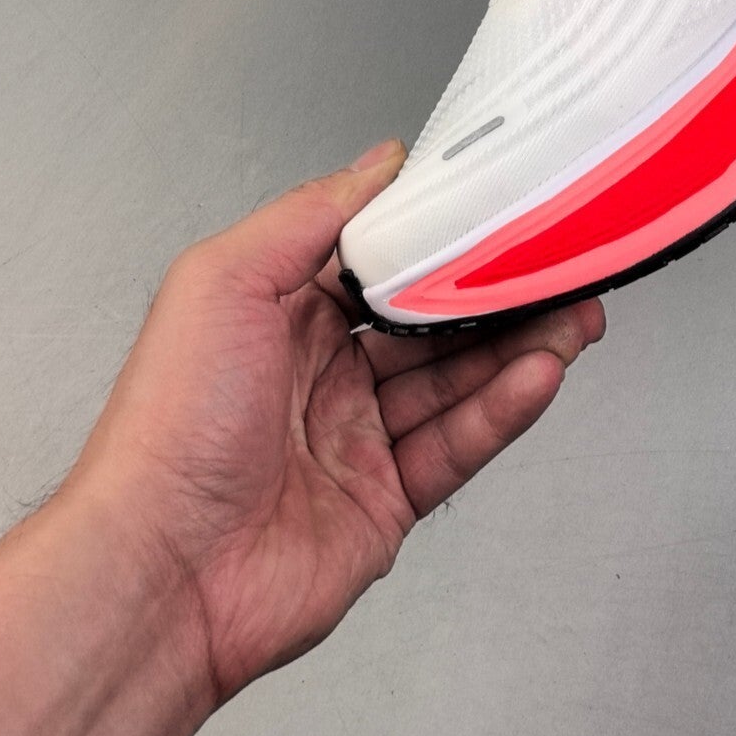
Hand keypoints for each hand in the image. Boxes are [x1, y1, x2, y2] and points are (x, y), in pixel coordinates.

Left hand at [68, 141, 604, 707]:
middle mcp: (319, 375)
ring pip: (458, 381)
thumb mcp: (224, 282)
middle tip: (560, 267)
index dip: (440, 237)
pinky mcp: (385, 502)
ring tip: (574, 317)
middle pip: (433, 322)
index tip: (497, 208)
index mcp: (277, 315)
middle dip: (499, 295)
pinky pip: (459, 444)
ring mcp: (355, 441)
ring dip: (519, 347)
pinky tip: (541, 374)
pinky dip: (505, 408)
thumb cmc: (167, 429)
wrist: (161, 571)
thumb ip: (310, 215)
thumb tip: (379, 163)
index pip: (379, 261)